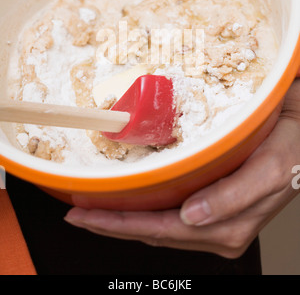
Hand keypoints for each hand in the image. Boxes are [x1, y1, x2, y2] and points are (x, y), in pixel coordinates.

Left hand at [65, 79, 299, 258]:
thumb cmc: (291, 148)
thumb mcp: (270, 170)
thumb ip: (233, 198)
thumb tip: (191, 218)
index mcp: (227, 228)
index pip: (161, 232)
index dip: (119, 225)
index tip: (85, 216)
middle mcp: (216, 227)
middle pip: (153, 232)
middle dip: (112, 225)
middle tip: (77, 212)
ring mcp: (212, 217)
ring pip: (157, 225)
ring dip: (123, 218)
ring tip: (92, 208)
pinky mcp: (211, 202)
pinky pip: (167, 211)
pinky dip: (142, 206)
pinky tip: (126, 199)